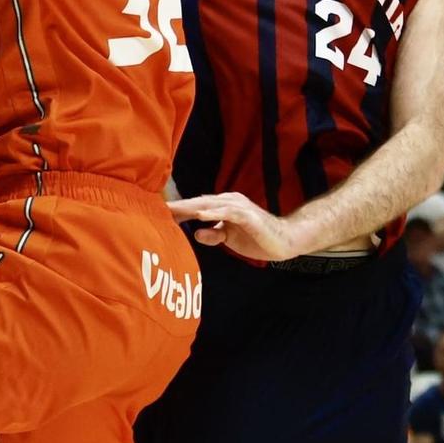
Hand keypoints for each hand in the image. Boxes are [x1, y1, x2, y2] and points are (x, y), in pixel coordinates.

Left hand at [167, 192, 299, 259]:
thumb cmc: (257, 237)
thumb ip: (213, 235)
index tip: (158, 213)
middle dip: (179, 206)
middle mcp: (229, 202)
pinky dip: (213, 214)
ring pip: (210, 205)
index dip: (178, 210)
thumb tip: (197, 234)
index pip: (197, 206)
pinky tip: (200, 216)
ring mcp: (238, 206)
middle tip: (158, 208)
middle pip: (199, 202)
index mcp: (223, 206)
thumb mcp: (229, 239)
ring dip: (191, 207)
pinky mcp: (248, 215)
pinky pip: (228, 213)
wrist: (285, 240)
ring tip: (173, 210)